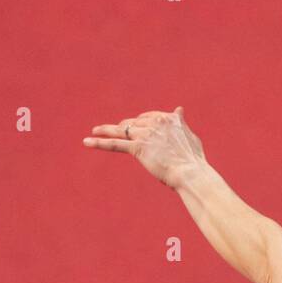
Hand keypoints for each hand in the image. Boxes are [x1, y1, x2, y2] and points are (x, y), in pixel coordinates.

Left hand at [83, 106, 205, 188]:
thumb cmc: (194, 160)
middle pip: (133, 123)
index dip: (140, 123)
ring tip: (95, 131)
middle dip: (124, 128)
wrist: (191, 173)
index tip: (135, 128)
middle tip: (115, 131)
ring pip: (121, 131)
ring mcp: (145, 134)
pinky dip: (100, 142)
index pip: (148, 117)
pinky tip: (87, 141)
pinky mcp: (138, 148)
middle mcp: (155, 122)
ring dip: (107, 130)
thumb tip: (179, 109)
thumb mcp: (189, 136)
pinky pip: (115, 144)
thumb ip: (181, 122)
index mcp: (168, 118)